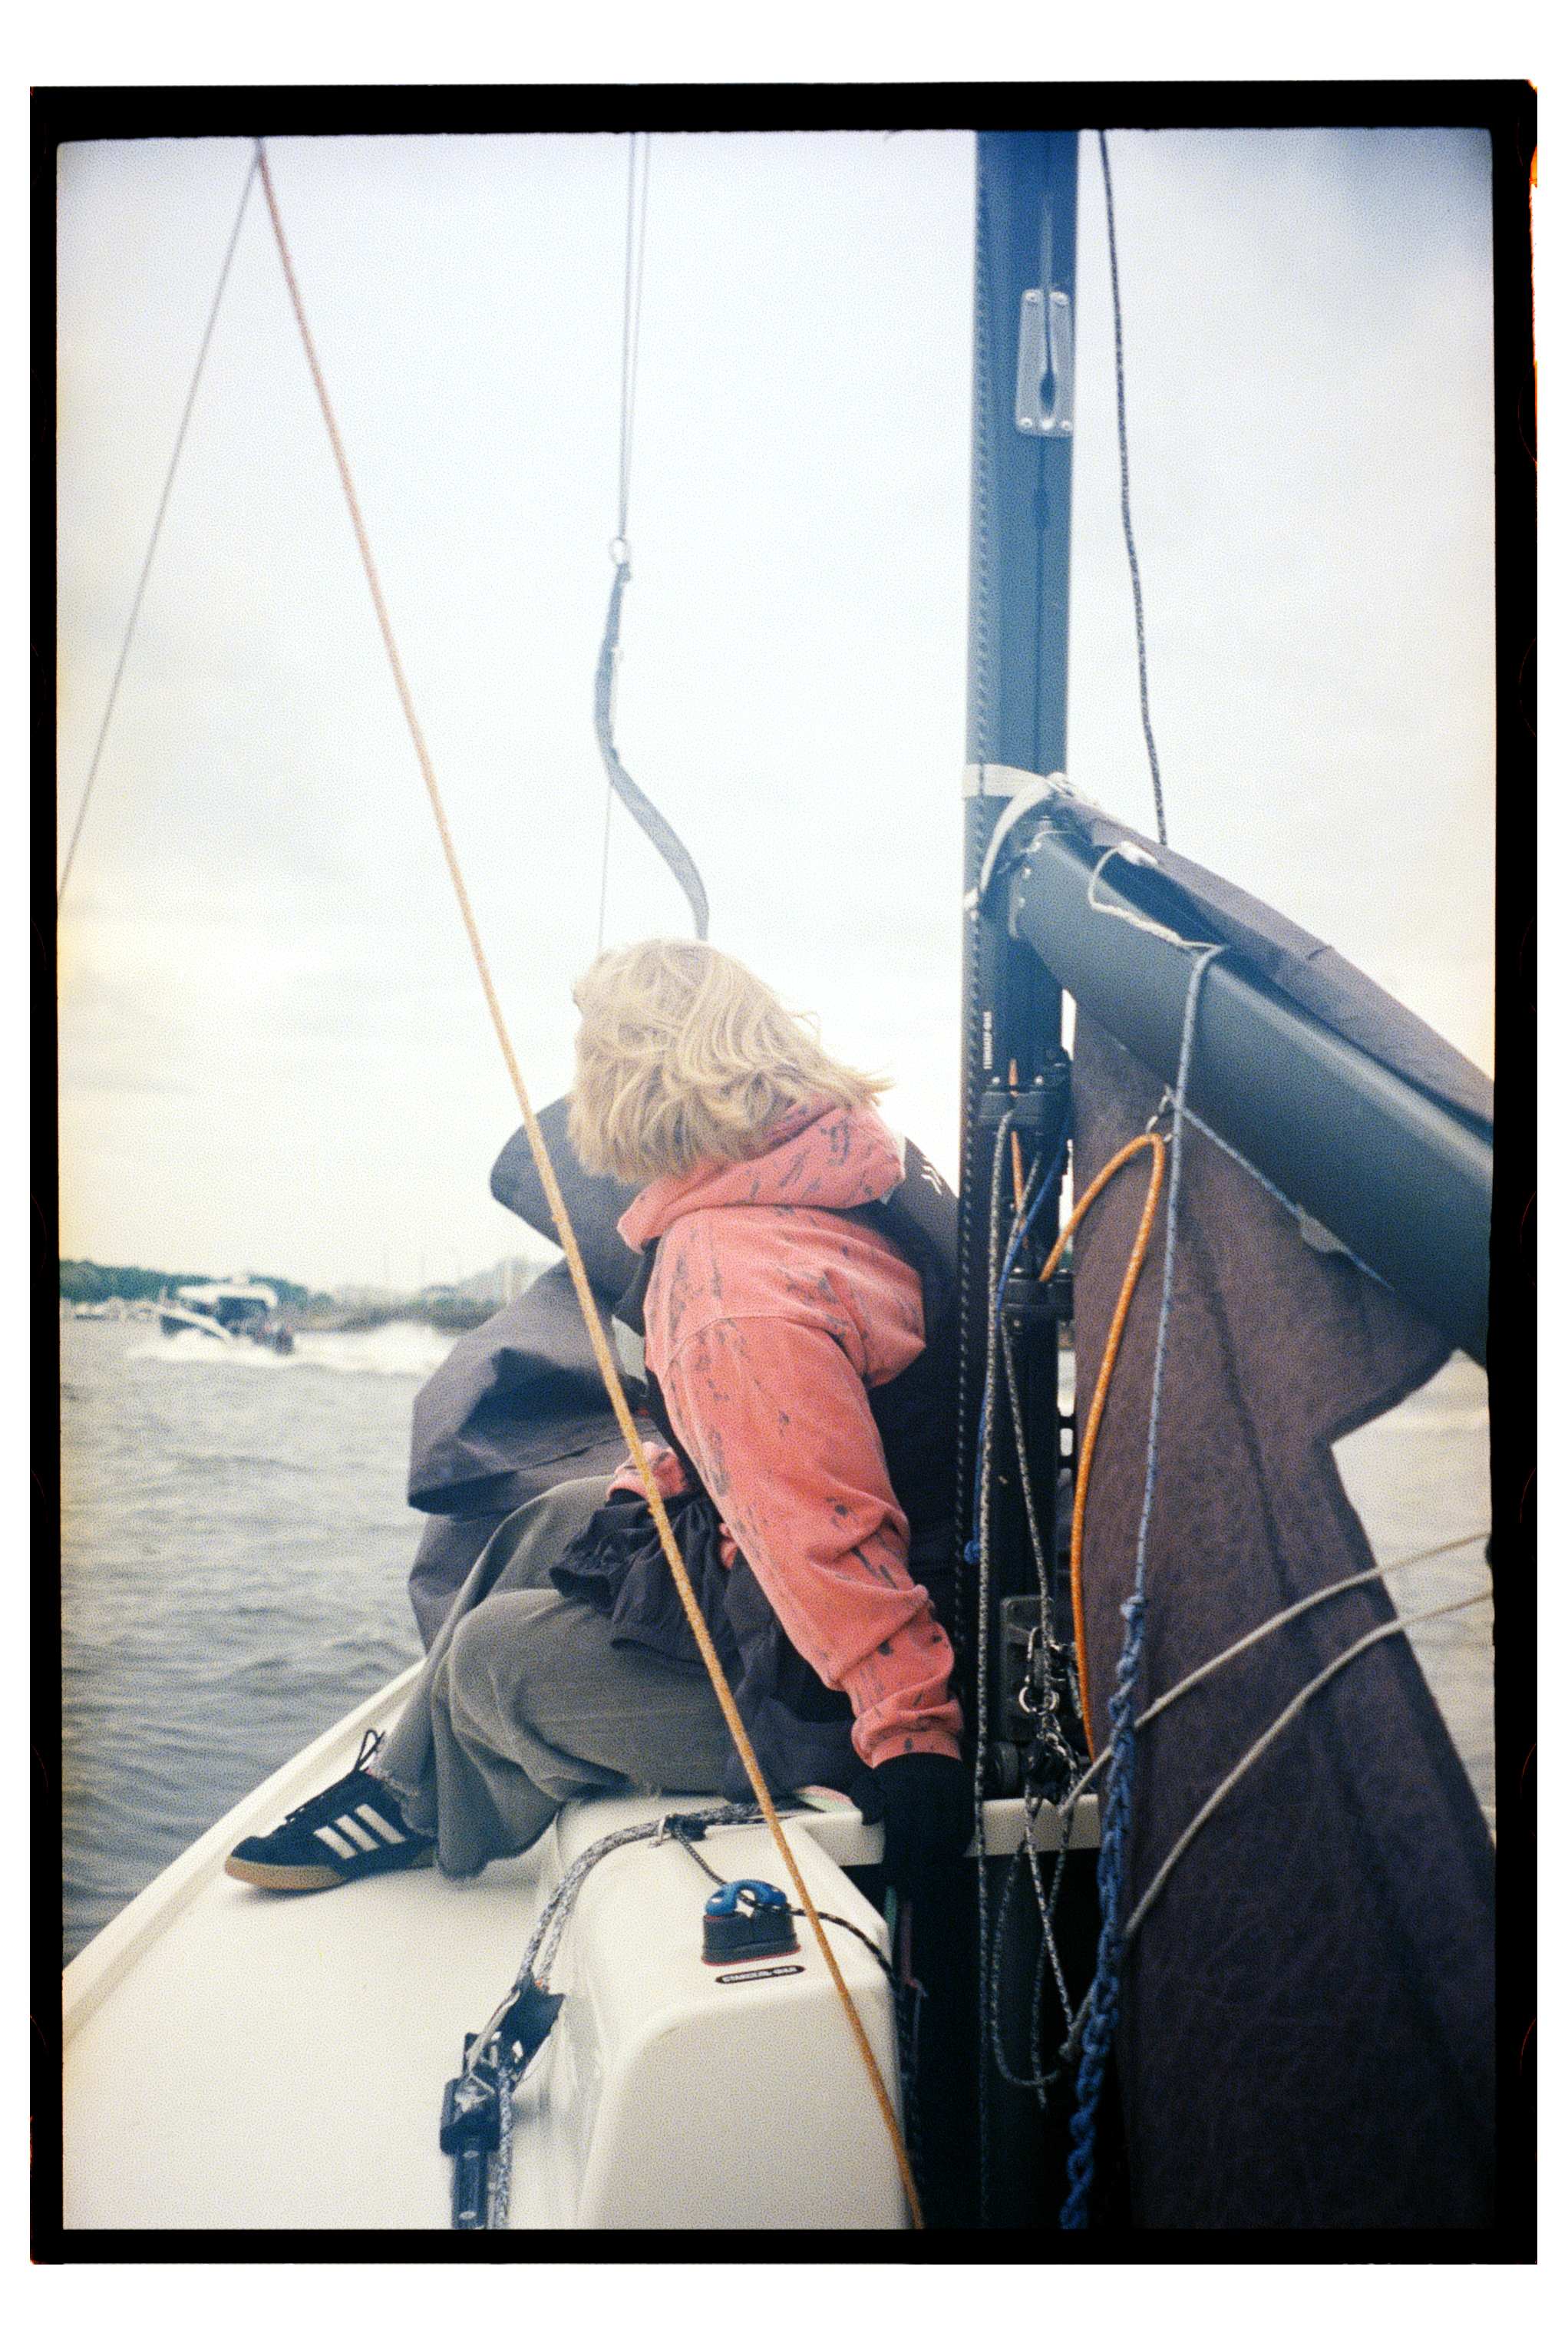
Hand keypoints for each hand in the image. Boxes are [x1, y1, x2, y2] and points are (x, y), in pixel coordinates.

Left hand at [873, 1752, 972, 1897]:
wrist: (923, 1742)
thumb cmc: (894, 1773)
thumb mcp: (871, 1781)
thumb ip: (866, 1800)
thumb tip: (869, 1820)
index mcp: (902, 1789)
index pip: (900, 1834)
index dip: (896, 1861)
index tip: (891, 1879)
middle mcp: (929, 1791)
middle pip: (927, 1841)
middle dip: (918, 1871)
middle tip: (911, 1890)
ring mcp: (951, 1792)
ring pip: (949, 1838)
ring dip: (939, 1866)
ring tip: (929, 1884)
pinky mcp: (968, 1794)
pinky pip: (966, 1828)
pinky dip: (958, 1848)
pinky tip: (946, 1862)